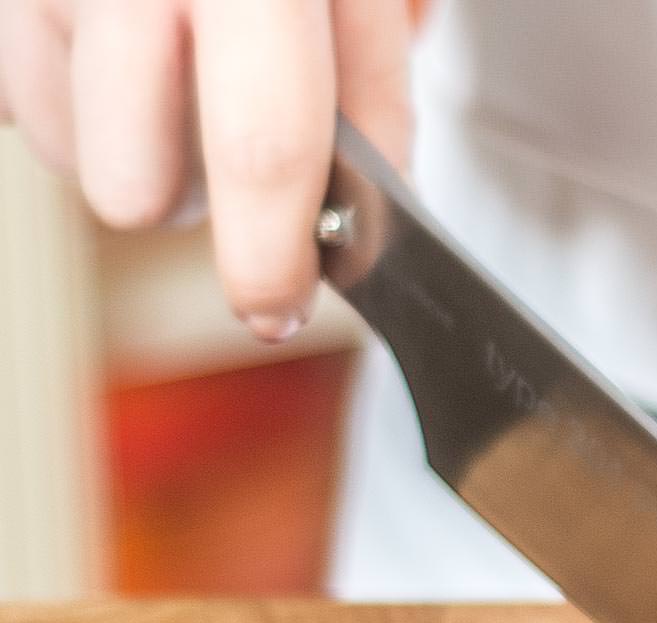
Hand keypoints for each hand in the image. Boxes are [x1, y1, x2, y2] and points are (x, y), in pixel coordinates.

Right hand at [0, 0, 410, 339]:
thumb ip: (374, 83)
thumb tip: (365, 214)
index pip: (263, 145)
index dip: (270, 254)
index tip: (277, 307)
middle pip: (134, 183)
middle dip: (191, 209)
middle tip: (233, 169)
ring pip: (68, 151)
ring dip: (129, 146)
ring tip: (173, 67)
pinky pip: (14, 96)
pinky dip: (69, 92)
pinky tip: (111, 36)